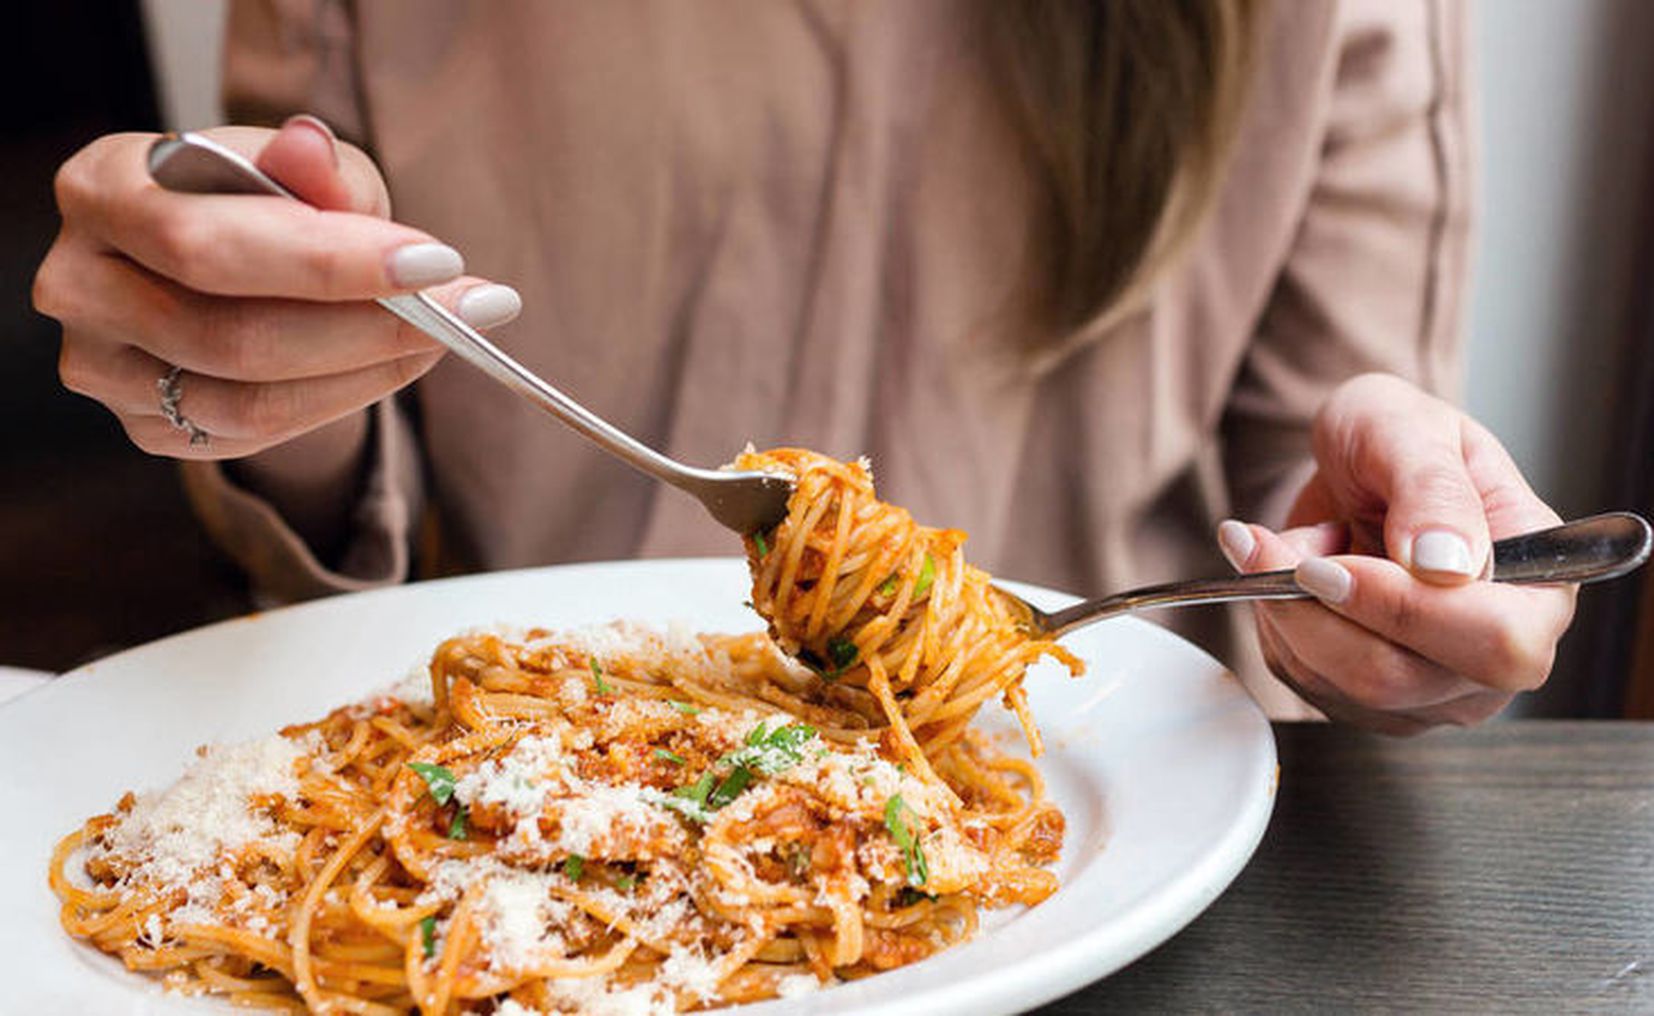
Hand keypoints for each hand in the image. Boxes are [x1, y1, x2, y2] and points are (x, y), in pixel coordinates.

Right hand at [32, 116, 521, 460]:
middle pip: (233, 334)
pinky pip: (256, 432)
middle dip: (369, 324)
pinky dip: (342, 400)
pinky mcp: (146, 426)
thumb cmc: (259, 201)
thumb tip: (310, 151)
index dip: (329, 261)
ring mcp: (104, 365)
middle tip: (466, 309)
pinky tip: (393, 364)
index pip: (209, 241)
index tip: (437, 261)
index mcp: (102, 188)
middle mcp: (81, 282)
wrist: (229, 266)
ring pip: (250, 397)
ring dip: (368, 370)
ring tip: (443, 334)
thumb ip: (314, 168)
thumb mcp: (301, 168)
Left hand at [1217, 373, 1575, 733]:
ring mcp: (1431, 689)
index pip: (1495, 641)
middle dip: (1316, 609)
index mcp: (1541, 589)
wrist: (1353, 466)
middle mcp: (1495, 657)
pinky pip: (1303, 678)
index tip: (1326, 562)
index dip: (1403, 609)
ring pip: (1338, 684)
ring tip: (1289, 542)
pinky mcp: (1368, 700)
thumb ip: (1433, 491)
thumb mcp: (1410, 430)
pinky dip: (1275, 620)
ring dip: (1285, 606)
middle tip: (1266, 544)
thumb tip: (1445, 565)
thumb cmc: (1397, 440)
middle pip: (1398, 677)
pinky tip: (1288, 574)